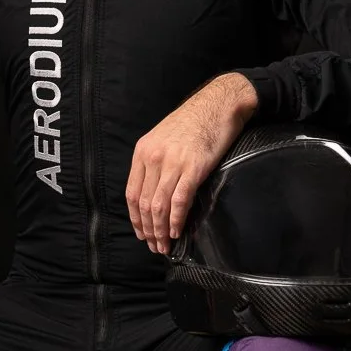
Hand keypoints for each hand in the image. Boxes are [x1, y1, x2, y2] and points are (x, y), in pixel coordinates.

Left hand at [125, 73, 258, 254]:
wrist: (219, 104)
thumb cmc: (194, 122)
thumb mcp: (163, 138)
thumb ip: (155, 163)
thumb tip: (153, 192)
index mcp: (143, 151)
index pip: (131, 193)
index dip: (136, 218)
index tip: (142, 233)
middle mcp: (154, 157)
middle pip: (144, 203)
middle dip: (148, 230)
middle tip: (155, 247)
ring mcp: (173, 162)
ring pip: (159, 205)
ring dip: (161, 231)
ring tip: (165, 245)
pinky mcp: (194, 167)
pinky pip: (180, 200)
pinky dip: (177, 220)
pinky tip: (178, 232)